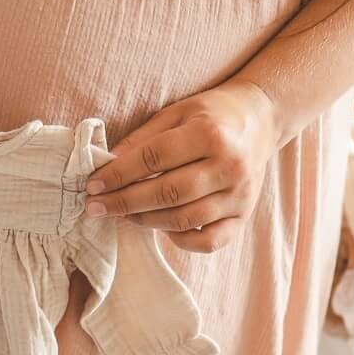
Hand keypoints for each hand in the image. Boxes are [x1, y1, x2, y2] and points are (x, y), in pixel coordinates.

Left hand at [84, 81, 281, 252]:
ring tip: (123, 214)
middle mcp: (229, 167)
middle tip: (96, 207)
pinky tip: (163, 228)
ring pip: (184, 220)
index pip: (153, 159)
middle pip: (167, 194)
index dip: (118, 174)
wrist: (261, 119)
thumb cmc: (212, 114)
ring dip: (146, 221)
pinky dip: (182, 240)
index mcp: (210, 134)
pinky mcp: (244, 215)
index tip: (92, 184)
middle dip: (125, 203)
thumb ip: (141, 139)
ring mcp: (240, 195)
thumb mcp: (175, 113)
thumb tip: (105, 166)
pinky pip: (210, 241)